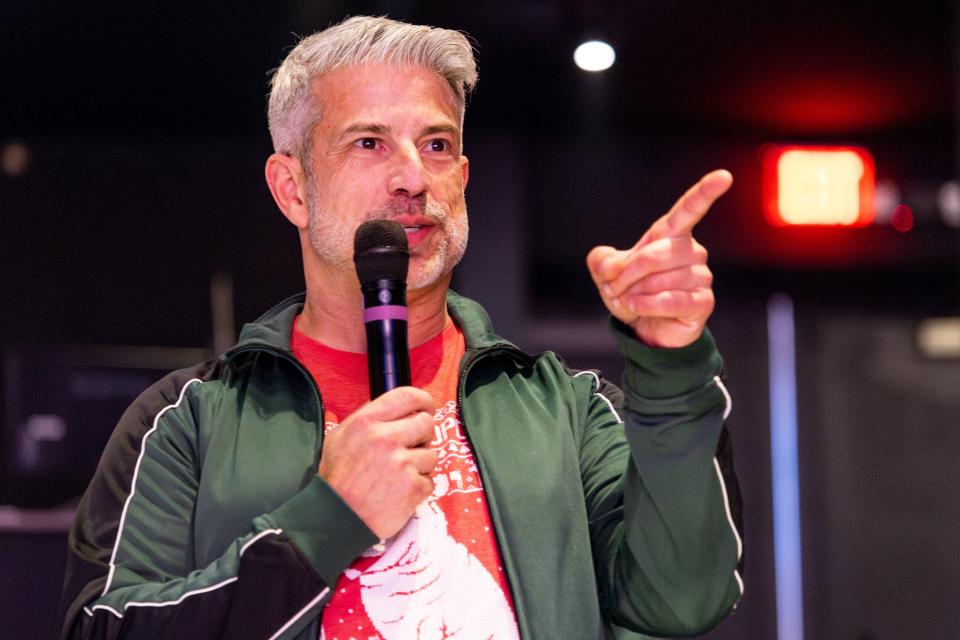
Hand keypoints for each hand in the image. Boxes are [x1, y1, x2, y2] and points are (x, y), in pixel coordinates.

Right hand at [318, 387, 437, 539]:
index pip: (407, 396)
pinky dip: (419, 487)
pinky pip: (429, 480)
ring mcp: (401, 463)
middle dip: (423, 435)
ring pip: (432, 454)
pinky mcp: (412, 487)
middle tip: (412, 447)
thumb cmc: (336, 478)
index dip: (423, 400)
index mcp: (367, 422)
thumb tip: (393, 407)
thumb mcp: (340, 437)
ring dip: (421, 465)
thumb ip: (366, 419)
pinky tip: (399, 492)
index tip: (426, 408)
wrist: (334, 517)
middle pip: (426, 423)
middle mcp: (385, 438)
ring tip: (399, 475)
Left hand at [586, 170, 732, 348]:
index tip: (724, 176)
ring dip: (635, 293)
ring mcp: (701, 277)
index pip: (689, 209)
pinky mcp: (703, 302)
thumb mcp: (608, 273)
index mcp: (671, 235)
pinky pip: (673, 301)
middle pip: (656, 254)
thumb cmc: (632, 292)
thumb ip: (601, 260)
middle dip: (627, 273)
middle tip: (614, 286)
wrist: (644, 328)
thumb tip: (610, 266)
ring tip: (630, 300)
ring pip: (662, 281)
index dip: (706, 192)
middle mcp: (692, 251)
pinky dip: (648, 305)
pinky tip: (638, 307)